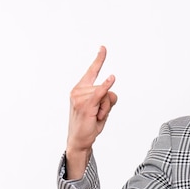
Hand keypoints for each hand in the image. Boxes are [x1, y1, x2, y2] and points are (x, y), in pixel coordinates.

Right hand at [65, 46, 117, 178]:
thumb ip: (107, 98)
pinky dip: (106, 86)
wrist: (79, 141)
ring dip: (106, 109)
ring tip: (95, 117)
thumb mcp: (101, 109)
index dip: (99, 59)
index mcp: (80, 89)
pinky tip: (112, 78)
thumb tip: (111, 90)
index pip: (92, 71)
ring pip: (107, 95)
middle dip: (108, 103)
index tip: (103, 48)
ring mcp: (80, 97)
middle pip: (106, 88)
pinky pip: (100, 92)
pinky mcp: (86, 104)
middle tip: (97, 114)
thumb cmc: (89, 125)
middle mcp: (78, 90)